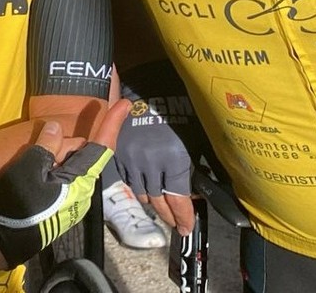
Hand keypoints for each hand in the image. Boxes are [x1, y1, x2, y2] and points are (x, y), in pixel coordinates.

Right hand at [0, 98, 128, 268]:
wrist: (4, 239)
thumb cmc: (18, 202)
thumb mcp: (30, 167)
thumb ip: (47, 145)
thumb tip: (57, 127)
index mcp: (80, 180)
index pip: (102, 147)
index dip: (113, 123)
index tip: (125, 104)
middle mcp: (83, 192)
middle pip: (81, 156)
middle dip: (66, 146)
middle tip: (41, 147)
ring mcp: (74, 202)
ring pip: (71, 168)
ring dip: (57, 160)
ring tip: (32, 167)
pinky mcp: (63, 208)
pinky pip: (63, 180)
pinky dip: (53, 171)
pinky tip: (35, 176)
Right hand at [116, 62, 200, 234]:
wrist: (148, 88)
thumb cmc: (178, 111)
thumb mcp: (194, 139)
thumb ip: (194, 167)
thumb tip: (196, 191)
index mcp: (174, 160)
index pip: (179, 200)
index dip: (183, 217)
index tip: (186, 228)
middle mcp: (151, 164)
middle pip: (159, 202)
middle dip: (169, 216)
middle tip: (176, 225)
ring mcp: (132, 160)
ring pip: (142, 194)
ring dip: (153, 204)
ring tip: (162, 209)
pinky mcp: (119, 155)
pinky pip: (128, 181)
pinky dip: (138, 188)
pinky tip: (147, 191)